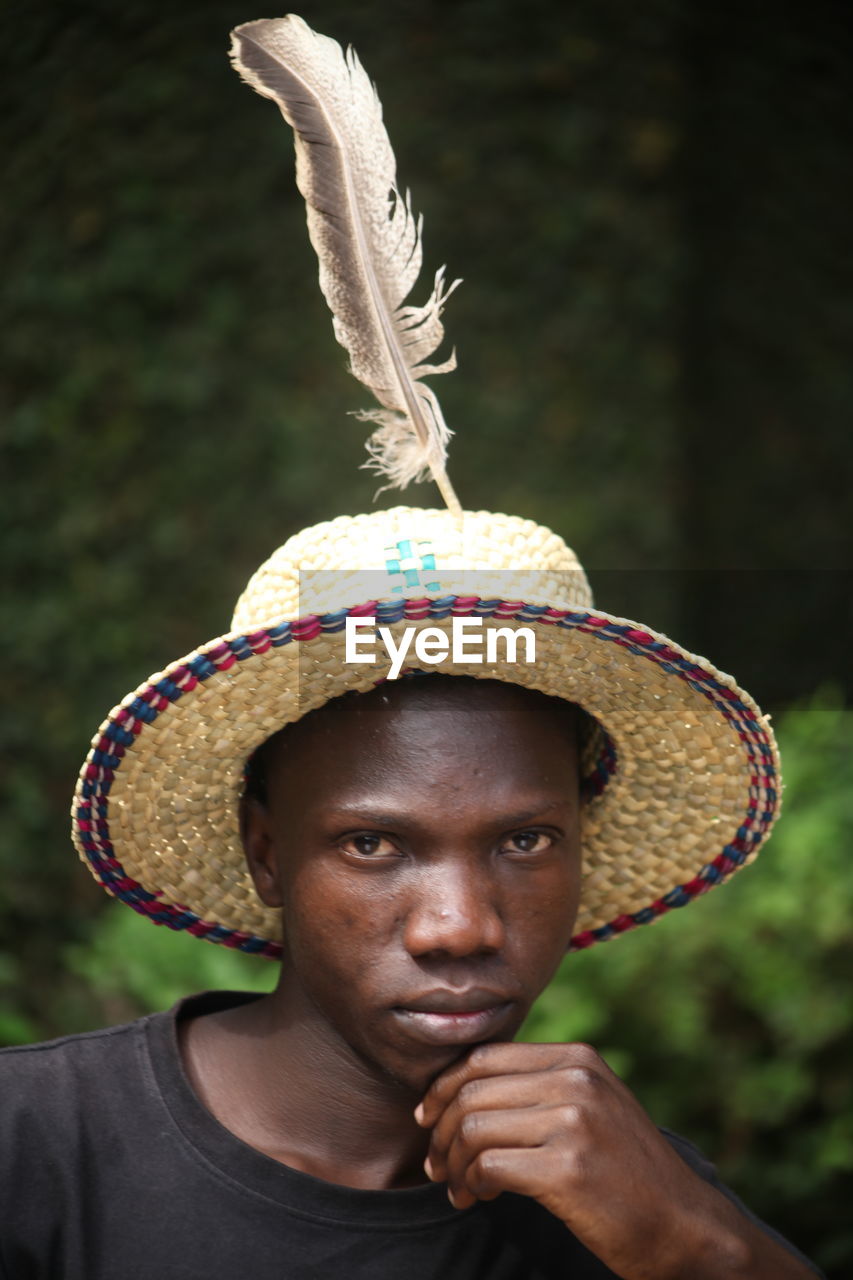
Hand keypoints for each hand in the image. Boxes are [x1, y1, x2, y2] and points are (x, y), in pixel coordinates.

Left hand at [415, 1042, 815, 1279]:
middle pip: (473, 1089)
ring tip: (459, 1187)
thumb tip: (465, 1087)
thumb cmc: (629, 1172)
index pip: (485, 1056)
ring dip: (454, 1163)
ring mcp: (574, 1122)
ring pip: (474, 1126)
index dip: (445, 1086)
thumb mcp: (595, 1105)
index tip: (429, 1117)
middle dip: (442, 1129)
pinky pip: (489, 1165)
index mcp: (578, 1059)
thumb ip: (543, 1086)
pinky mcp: (567, 1169)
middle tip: (437, 1164)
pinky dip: (472, 1183)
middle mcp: (576, 1080)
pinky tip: (478, 1198)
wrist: (684, 1225)